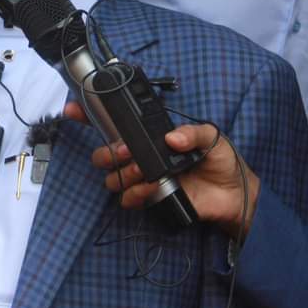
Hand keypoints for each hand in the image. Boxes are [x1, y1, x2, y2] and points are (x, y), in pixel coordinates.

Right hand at [68, 102, 260, 239]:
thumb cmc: (223, 162)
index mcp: (155, 136)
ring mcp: (145, 177)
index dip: (93, 115)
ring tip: (143, 173)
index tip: (73, 110)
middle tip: (123, 153)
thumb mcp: (213, 137)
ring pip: (114, 176)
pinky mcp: (151, 198)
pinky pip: (128, 198)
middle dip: (108, 152)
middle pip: (107, 152)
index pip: (120, 124)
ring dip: (123, 174)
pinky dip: (133, 195)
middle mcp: (145, 155)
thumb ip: (193, 132)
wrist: (234, 196)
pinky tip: (147, 191)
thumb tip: (171, 138)